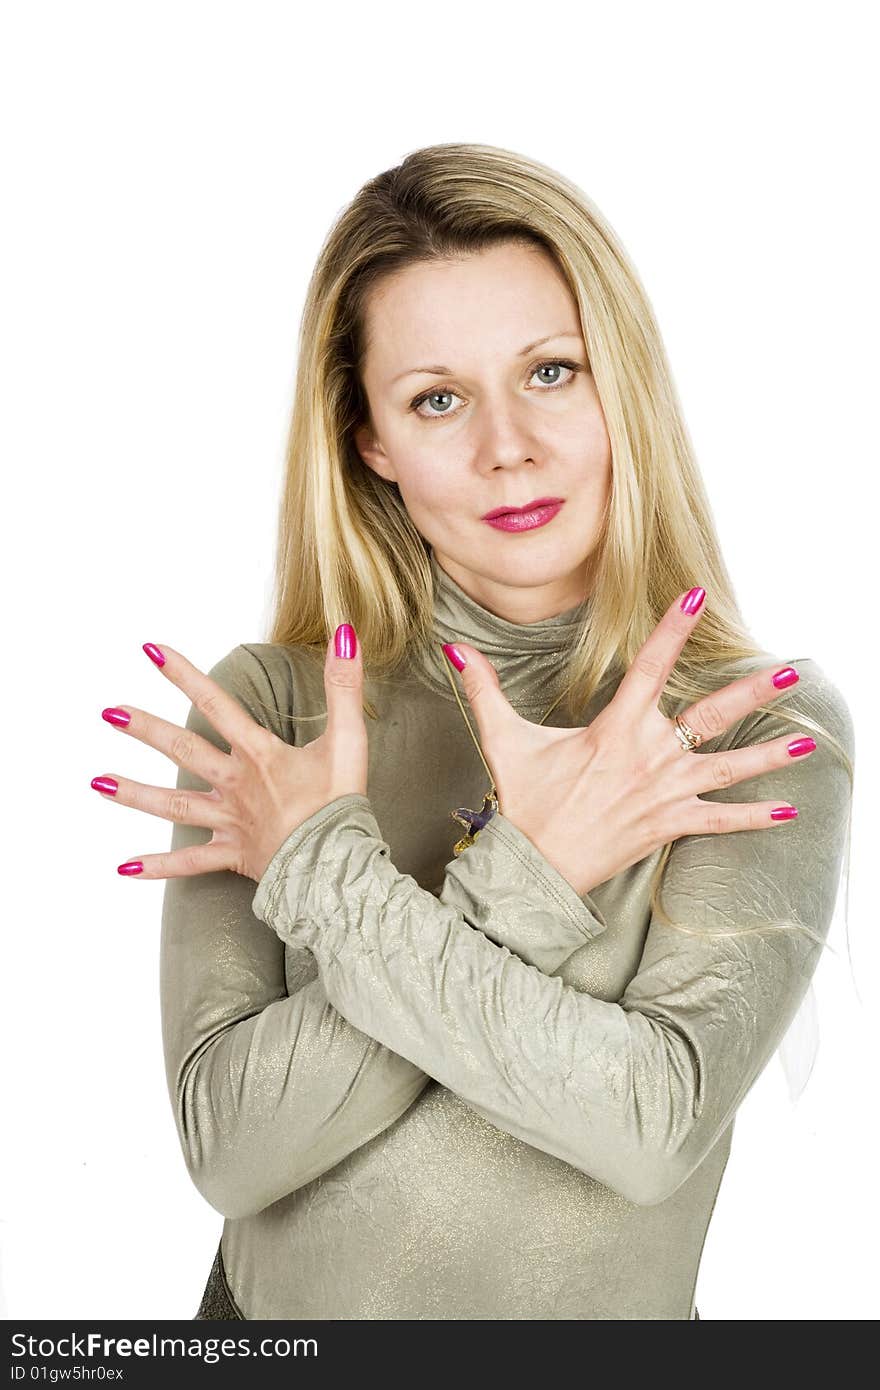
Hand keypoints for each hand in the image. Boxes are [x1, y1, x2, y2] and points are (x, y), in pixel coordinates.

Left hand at [93, 628, 367, 882]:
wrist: (334, 865)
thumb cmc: (341, 804)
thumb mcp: (348, 738)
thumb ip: (344, 686)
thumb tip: (344, 635)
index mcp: (259, 754)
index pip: (215, 703)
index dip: (183, 674)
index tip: (150, 651)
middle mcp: (235, 785)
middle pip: (182, 750)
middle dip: (144, 729)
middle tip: (108, 712)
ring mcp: (230, 821)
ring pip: (173, 806)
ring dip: (133, 794)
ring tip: (96, 783)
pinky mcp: (232, 855)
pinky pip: (189, 863)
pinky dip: (158, 867)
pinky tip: (125, 868)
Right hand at [443, 588, 813, 897]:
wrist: (533, 866)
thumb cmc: (523, 801)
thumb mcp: (503, 739)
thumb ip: (485, 690)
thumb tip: (456, 650)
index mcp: (613, 729)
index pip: (650, 668)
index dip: (673, 630)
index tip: (698, 597)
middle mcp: (647, 757)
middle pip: (708, 717)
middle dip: (751, 694)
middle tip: (788, 674)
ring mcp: (663, 794)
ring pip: (726, 768)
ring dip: (769, 755)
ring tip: (807, 740)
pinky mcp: (668, 827)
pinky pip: (719, 822)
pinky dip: (753, 818)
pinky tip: (787, 811)